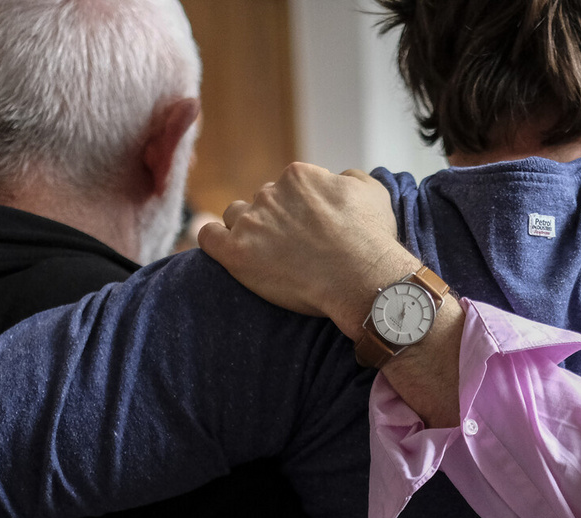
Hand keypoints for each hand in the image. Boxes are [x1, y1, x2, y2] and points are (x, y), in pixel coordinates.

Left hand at [201, 163, 412, 334]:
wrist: (362, 277)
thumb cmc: (371, 238)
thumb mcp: (372, 192)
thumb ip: (349, 177)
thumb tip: (337, 177)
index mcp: (298, 176)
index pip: (288, 187)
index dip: (300, 209)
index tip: (310, 229)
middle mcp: (271, 193)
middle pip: (262, 201)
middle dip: (274, 219)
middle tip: (294, 246)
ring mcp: (251, 222)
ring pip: (235, 216)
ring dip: (246, 229)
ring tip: (266, 254)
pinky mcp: (236, 253)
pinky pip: (208, 237)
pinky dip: (214, 240)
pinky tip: (226, 250)